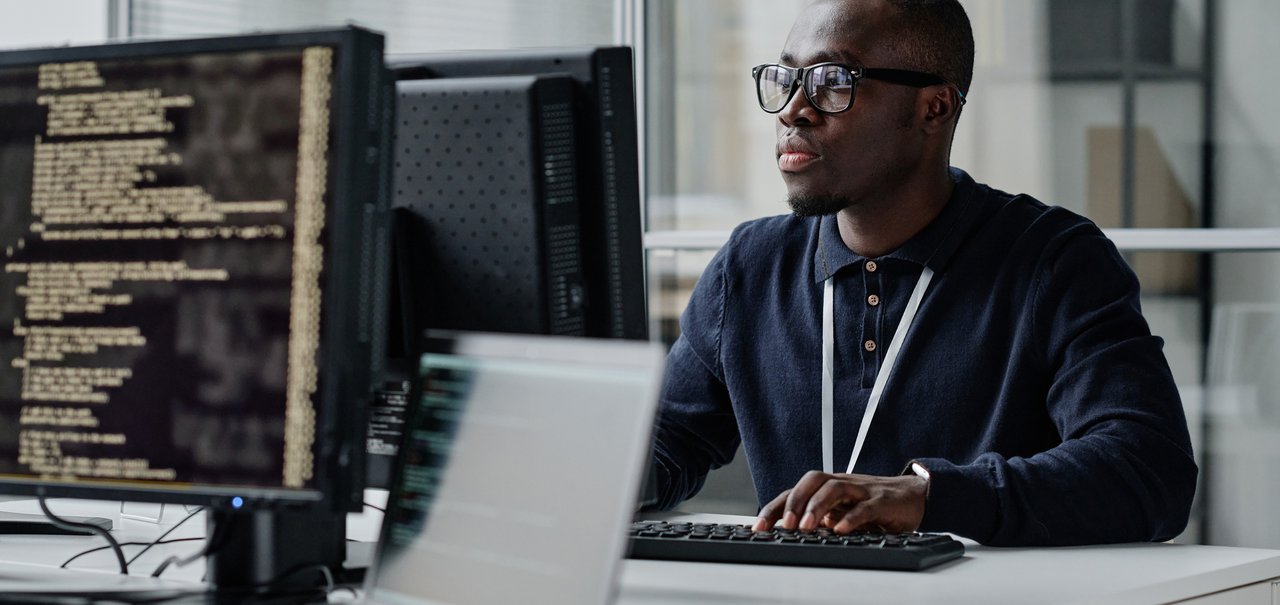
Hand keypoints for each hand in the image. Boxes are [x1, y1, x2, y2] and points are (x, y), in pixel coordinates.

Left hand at [752, 470, 927, 533]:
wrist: (914, 495)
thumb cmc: (873, 504)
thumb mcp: (842, 512)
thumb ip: (820, 520)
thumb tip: (789, 536)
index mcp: (828, 488)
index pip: (795, 492)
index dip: (774, 508)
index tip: (758, 528)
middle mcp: (842, 484)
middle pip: (812, 481)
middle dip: (794, 502)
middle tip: (783, 526)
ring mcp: (862, 490)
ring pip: (835, 489)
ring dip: (817, 507)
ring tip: (806, 527)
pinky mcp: (882, 501)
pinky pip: (865, 506)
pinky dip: (852, 518)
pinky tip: (841, 530)